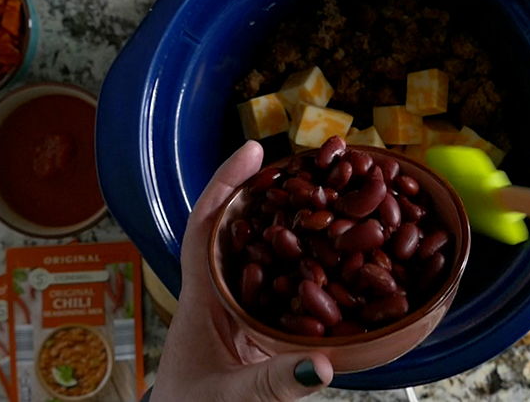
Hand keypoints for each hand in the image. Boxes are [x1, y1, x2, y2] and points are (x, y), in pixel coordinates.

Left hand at [150, 141, 333, 401]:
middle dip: (264, 194)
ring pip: (261, 253)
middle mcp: (218, 294)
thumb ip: (270, 383)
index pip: (206, 227)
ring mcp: (237, 308)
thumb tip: (319, 364)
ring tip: (320, 197)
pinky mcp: (255, 327)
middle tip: (301, 166)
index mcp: (201, 298)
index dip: (225, 185)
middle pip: (238, 228)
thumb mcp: (229, 399)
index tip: (252, 152)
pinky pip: (280, 282)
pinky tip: (328, 256)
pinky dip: (302, 261)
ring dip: (285, 223)